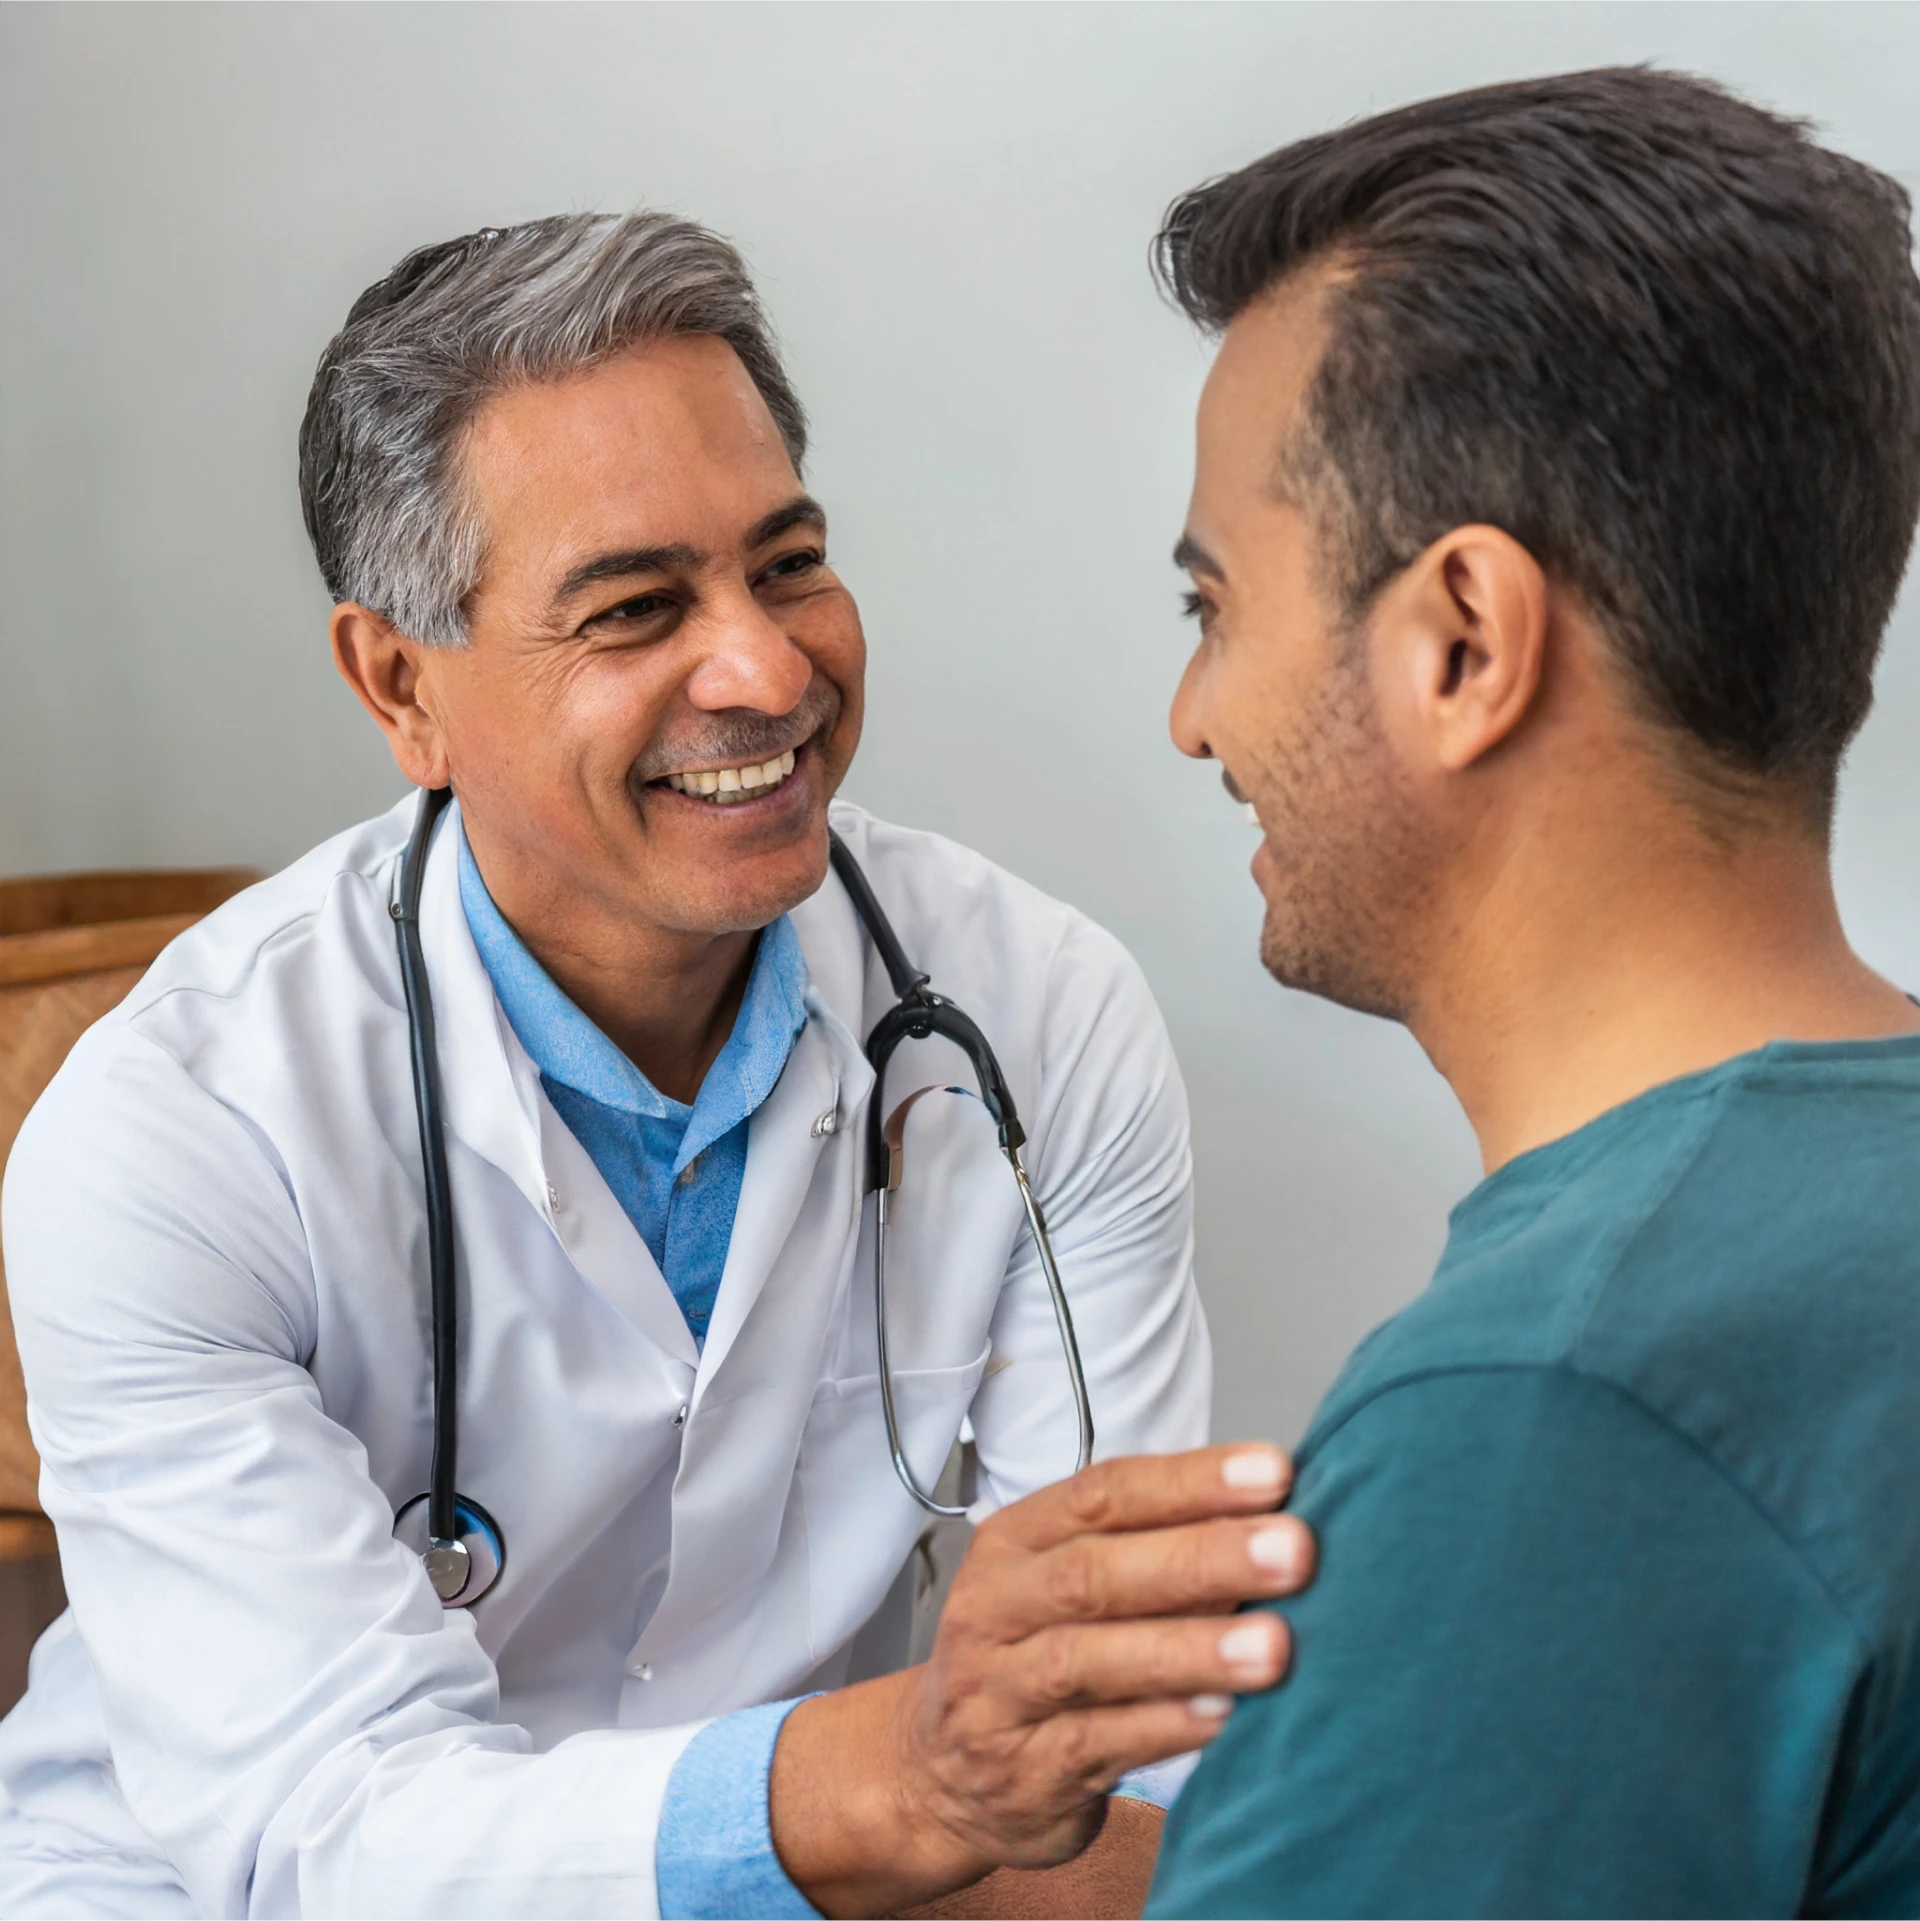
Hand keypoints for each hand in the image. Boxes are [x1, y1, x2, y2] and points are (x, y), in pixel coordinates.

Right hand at [769, 1443, 1314, 1918]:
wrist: (943, 1774)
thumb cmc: (1034, 1656)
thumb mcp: (1067, 1583)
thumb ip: (1154, 1551)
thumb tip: (1273, 1522)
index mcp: (1016, 1540)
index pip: (1104, 1493)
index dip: (1191, 1482)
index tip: (1277, 1474)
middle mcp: (998, 1606)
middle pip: (1096, 1571)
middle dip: (1202, 1557)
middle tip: (1293, 1550)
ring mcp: (1000, 1691)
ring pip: (1089, 1660)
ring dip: (1189, 1648)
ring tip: (1274, 1645)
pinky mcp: (1023, 1772)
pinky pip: (1091, 1744)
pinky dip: (1161, 1727)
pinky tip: (1222, 1716)